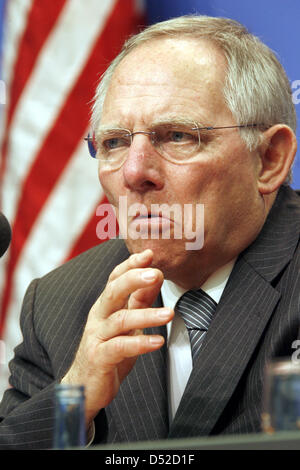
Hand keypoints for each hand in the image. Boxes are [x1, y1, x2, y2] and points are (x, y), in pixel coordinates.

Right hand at [61, 249, 173, 427]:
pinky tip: (158, 342)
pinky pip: (120, 347)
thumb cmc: (108, 351)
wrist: (85, 387)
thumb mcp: (128, 323)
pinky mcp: (99, 357)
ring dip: (146, 315)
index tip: (150, 253)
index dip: (131, 265)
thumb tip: (157, 275)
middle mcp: (99, 317)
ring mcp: (97, 337)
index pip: (116, 278)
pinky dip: (140, 343)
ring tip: (169, 314)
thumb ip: (140, 300)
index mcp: (105, 306)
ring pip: (120, 320)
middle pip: (113, 291)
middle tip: (156, 273)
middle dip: (134, 279)